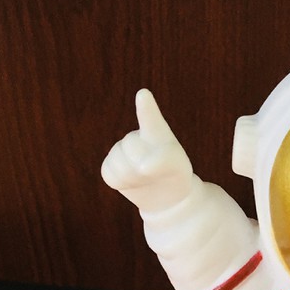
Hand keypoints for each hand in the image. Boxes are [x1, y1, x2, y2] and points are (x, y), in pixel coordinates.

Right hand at [101, 89, 193, 212]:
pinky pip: (110, 174)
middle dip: (145, 168)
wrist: (167, 194)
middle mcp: (135, 136)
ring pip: (121, 166)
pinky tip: (133, 182)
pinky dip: (122, 183)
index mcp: (156, 132)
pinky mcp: (110, 165)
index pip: (150, 118)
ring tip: (146, 178)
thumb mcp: (179, 168)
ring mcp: (120, 149)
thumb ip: (164, 162)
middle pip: (133, 151)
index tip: (144, 95)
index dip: (146, 108)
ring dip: (134, 178)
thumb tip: (143, 167)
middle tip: (158, 173)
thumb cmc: (176, 176)